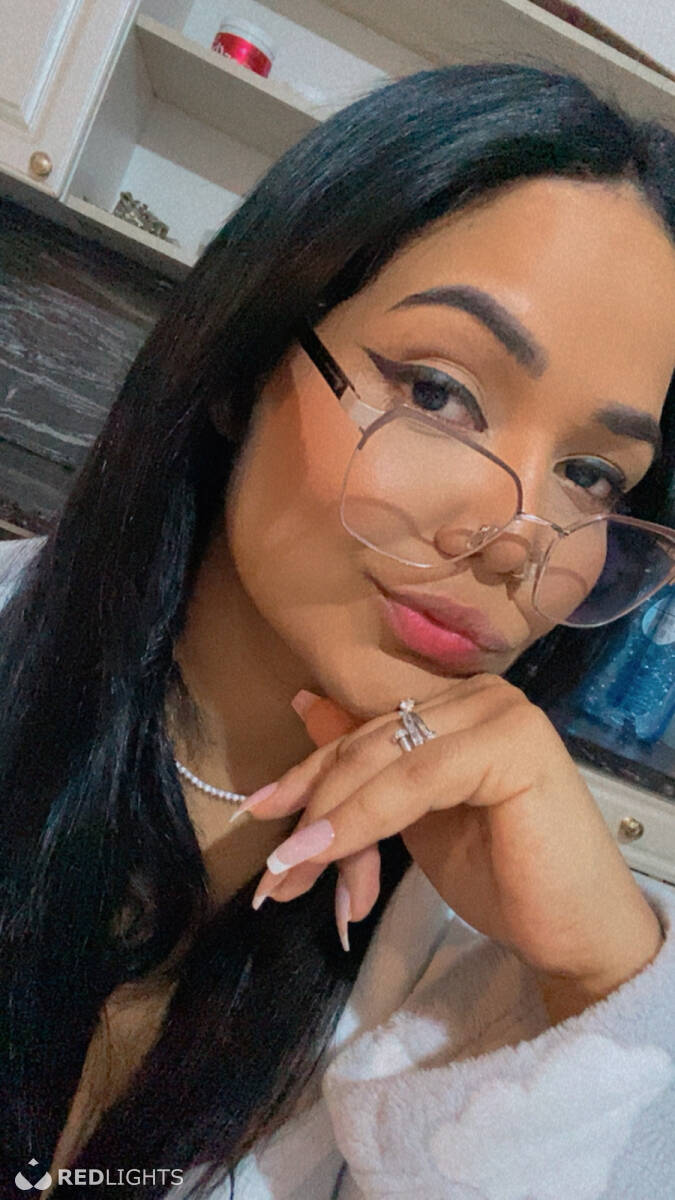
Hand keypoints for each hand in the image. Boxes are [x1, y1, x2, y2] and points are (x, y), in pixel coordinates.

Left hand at [248, 676, 662, 993]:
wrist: (573, 932)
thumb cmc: (501, 878)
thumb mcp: (412, 820)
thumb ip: (367, 768)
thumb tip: (303, 704)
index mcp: (460, 704)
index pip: (367, 733)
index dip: (308, 772)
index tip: (256, 812)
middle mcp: (481, 695)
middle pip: (369, 746)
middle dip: (312, 810)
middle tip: (275, 875)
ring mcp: (501, 713)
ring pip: (384, 762)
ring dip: (327, 823)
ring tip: (290, 878)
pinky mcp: (514, 744)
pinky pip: (414, 782)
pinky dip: (360, 820)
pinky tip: (323, 852)